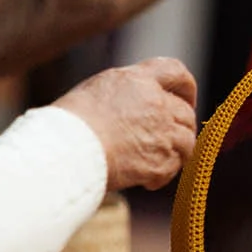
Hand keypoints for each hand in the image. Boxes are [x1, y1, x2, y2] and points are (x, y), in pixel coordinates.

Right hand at [53, 58, 199, 191]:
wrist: (64, 150)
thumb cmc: (67, 124)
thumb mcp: (94, 92)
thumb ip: (123, 94)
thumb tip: (132, 106)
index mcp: (137, 81)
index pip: (175, 71)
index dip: (185, 87)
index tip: (186, 100)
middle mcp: (156, 103)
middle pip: (186, 113)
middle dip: (180, 126)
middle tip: (166, 140)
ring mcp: (162, 133)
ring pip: (187, 141)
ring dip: (176, 152)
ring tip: (155, 161)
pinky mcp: (160, 161)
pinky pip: (174, 168)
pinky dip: (163, 174)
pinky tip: (145, 180)